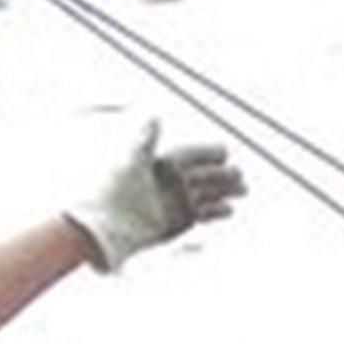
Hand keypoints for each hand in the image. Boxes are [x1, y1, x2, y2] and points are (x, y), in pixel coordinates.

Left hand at [70, 123, 245, 270]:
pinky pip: (200, 216)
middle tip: (240, 175)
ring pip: (205, 195)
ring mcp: (171, 204)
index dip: (208, 152)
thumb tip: (153, 113)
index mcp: (157, 164)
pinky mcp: (173, 225)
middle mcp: (166, 184)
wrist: (101, 229)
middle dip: (222, 174)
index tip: (225, 151)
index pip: (189, 154)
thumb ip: (145, 138)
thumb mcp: (131, 160)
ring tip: (242, 191)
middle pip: (201, 175)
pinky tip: (229, 210)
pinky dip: (215, 213)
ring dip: (224, 192)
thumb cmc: (112, 194)